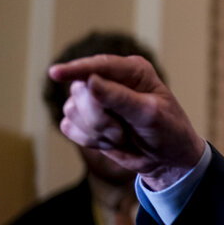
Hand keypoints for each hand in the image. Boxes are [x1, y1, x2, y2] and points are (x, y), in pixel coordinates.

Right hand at [49, 54, 205, 189]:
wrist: (166, 159)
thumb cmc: (168, 131)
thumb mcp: (150, 115)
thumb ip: (120, 98)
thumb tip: (90, 81)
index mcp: (132, 70)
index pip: (99, 66)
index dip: (76, 69)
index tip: (55, 73)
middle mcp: (110, 79)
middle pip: (81, 91)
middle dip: (99, 118)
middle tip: (123, 131)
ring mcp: (94, 99)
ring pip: (72, 110)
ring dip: (98, 132)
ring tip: (123, 135)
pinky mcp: (83, 119)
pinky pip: (69, 127)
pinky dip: (90, 140)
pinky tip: (112, 141)